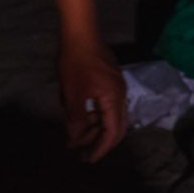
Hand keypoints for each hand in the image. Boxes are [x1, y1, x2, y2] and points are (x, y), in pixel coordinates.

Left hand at [59, 35, 125, 161]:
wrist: (81, 33)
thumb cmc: (76, 62)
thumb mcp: (72, 93)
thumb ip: (76, 118)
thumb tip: (75, 139)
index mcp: (114, 100)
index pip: (112, 133)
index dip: (100, 148)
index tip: (88, 160)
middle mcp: (121, 96)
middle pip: (116, 127)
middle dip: (100, 142)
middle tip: (83, 154)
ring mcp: (117, 87)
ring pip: (111, 116)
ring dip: (95, 128)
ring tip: (76, 137)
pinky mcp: (111, 81)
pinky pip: (107, 106)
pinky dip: (95, 116)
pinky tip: (81, 118)